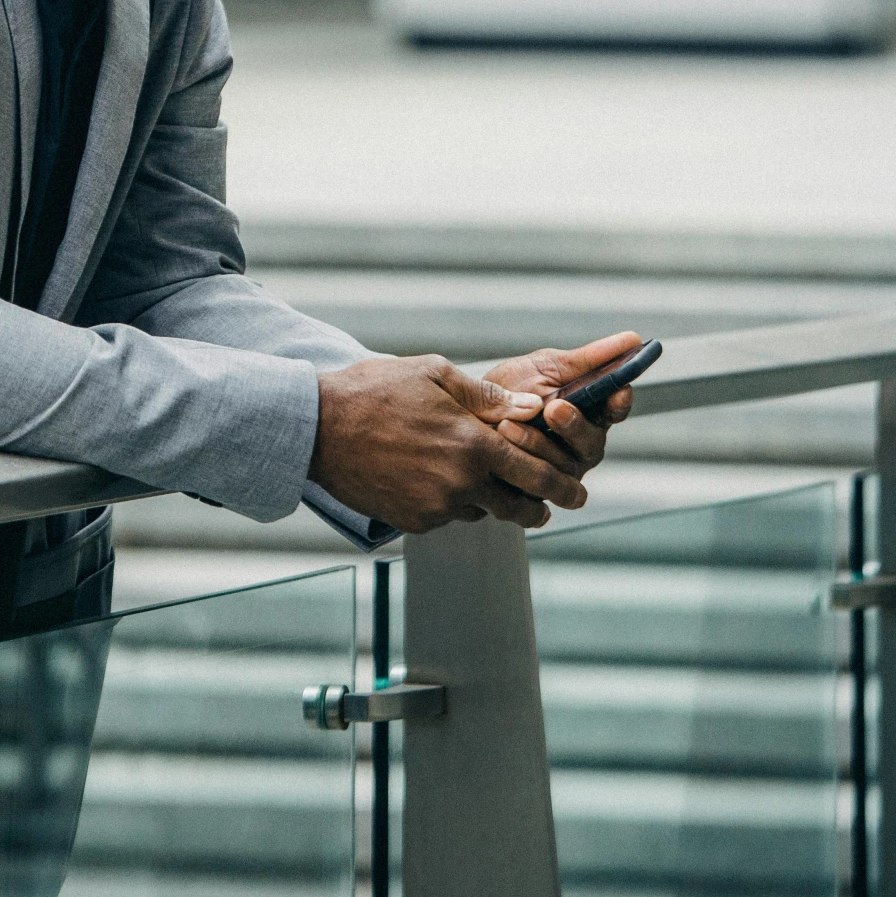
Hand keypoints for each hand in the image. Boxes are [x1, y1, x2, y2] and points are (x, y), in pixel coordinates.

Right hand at [309, 353, 591, 534]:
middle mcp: (460, 484)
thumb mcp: (434, 375)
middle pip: (518, 508)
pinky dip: (450, 501)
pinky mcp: (411, 522)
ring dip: (488, 499)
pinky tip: (434, 476)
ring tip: (479, 477)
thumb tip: (531, 407)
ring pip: (480, 511)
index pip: (536, 474)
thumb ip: (486, 396)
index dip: (563, 486)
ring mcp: (435, 508)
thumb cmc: (375, 390)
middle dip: (539, 507)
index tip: (579, 492)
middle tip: (553, 504)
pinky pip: (445, 516)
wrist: (316, 427)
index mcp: (473, 445)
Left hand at [486, 331, 642, 481]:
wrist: (466, 415)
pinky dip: (519, 460)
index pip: (615, 410)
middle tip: (554, 408)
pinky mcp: (536, 489)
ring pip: (564, 465)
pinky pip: (536, 483)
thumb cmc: (512, 387)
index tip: (618, 390)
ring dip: (537, 442)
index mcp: (590, 412)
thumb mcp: (546, 366)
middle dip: (575, 425)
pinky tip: (502, 440)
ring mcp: (561, 470)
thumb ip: (587, 359)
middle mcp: (581, 444)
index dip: (619, 402)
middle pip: (593, 443)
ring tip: (508, 424)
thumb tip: (633, 339)